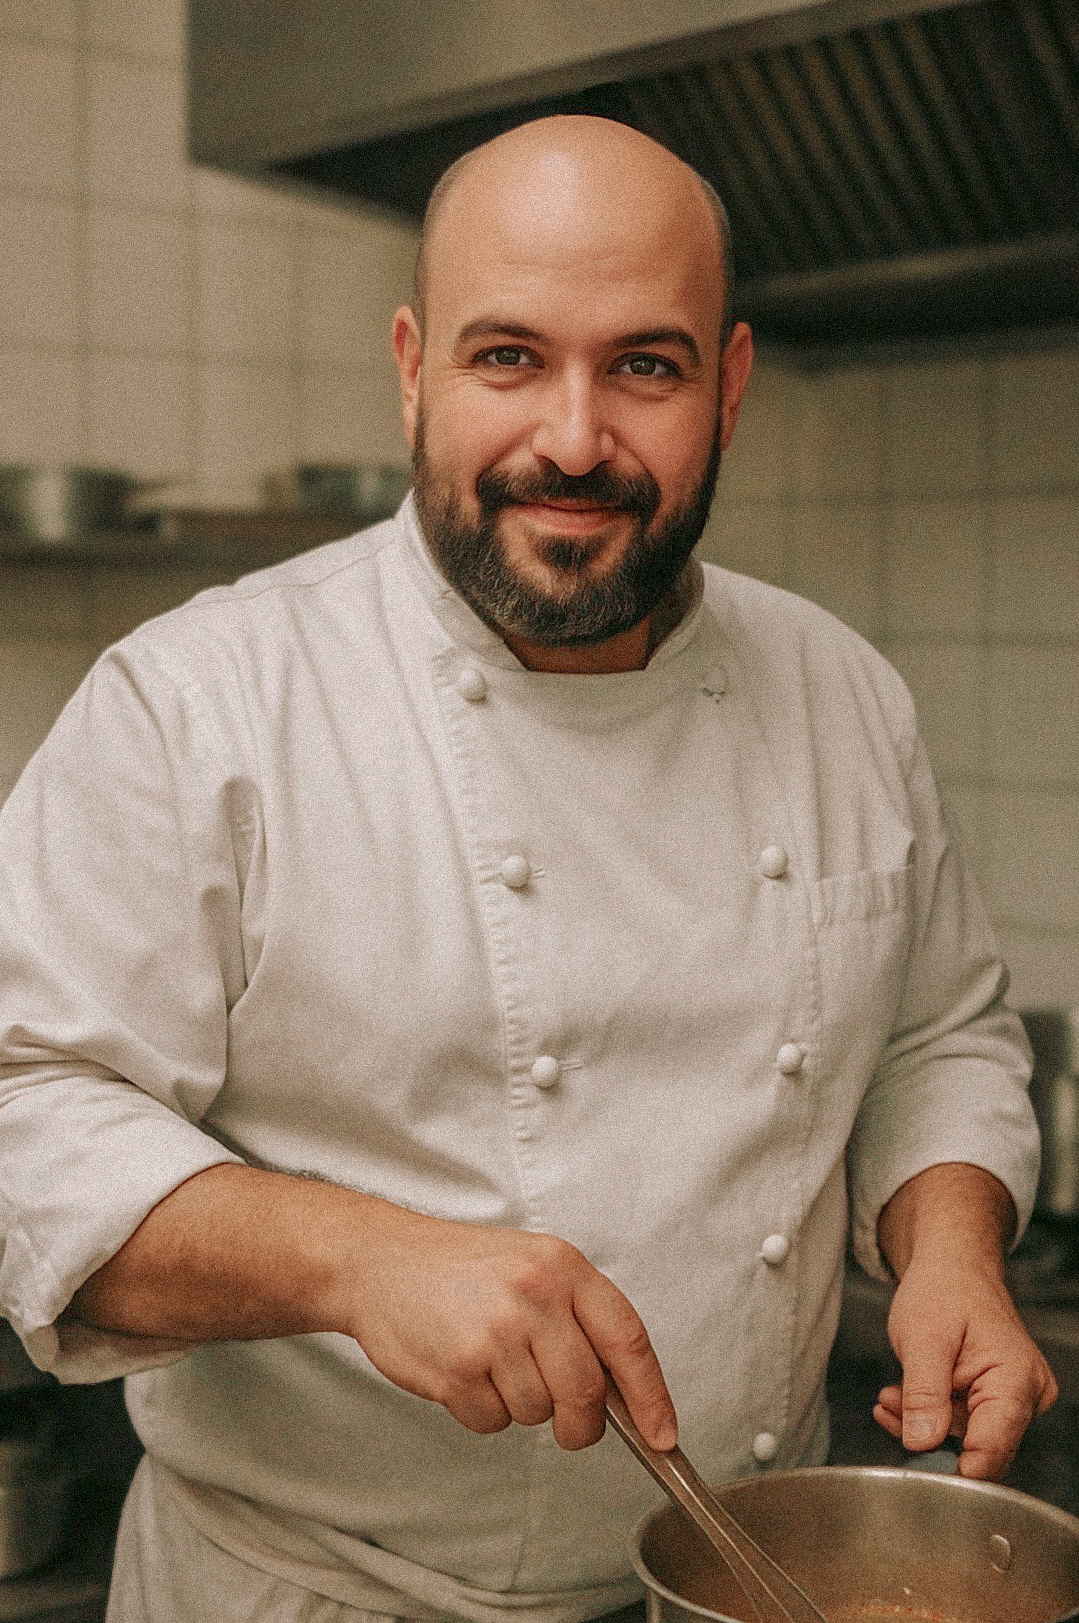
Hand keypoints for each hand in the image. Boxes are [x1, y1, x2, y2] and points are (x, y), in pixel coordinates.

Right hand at [338, 1202, 677, 1452]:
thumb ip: (578, 1316)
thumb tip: (624, 1390)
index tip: (662, 1434)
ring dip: (520, 1407)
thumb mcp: (532, 1265)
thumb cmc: (459, 1269)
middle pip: (586, 1393)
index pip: (628, 1338)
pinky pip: (492, 1423)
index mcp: (563, 1266)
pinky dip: (481, 1412)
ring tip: (491, 1363)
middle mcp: (534, 1294)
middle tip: (567, 1422)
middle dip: (581, 1424)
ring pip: (538, 1413)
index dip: (651, 1395)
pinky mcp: (458, 1365)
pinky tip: (464, 1372)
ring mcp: (495, 1331)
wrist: (380, 1261)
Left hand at [874, 1252, 1056, 1478]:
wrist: (951, 1268)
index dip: (953, 1468)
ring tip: (891, 1395)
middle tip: (888, 1406)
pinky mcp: (996, 1402)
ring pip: (964, 1438)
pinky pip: (961, 1425)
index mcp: (1017, 1380)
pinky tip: (902, 1398)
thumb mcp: (923, 1338)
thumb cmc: (943, 1290)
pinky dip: (928, 1415)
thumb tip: (921, 1444)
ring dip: (921, 1422)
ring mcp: (1014, 1400)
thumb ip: (924, 1393)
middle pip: (977, 1447)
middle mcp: (1027, 1396)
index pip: (992, 1449)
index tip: (914, 1463)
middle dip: (927, 1435)